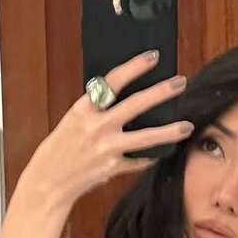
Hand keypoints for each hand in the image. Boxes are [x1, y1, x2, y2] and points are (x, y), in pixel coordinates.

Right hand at [24, 49, 193, 207]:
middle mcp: (98, 127)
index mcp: (85, 109)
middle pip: (136, 105)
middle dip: (161, 92)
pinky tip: (163, 151)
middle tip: (180, 82)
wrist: (50, 180)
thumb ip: (97, 110)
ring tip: (187, 126)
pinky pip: (138, 161)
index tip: (153, 57)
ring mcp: (108, 149)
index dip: (134, 67)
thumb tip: (123, 98)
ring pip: (145, 138)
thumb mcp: (75, 120)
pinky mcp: (114, 168)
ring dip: (169, 132)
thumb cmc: (61, 147)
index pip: (113, 81)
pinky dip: (149, 156)